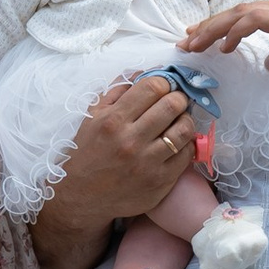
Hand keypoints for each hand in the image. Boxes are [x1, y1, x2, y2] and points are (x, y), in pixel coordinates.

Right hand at [29, 78, 205, 268]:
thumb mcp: (92, 116)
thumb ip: (116, 91)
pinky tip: (175, 143)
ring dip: (185, 120)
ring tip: (177, 122)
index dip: (163, 83)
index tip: (162, 89)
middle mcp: (131, 141)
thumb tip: (143, 72)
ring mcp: (147, 163)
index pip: (153, 87)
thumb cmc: (87, 152)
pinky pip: (186, 154)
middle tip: (174, 103)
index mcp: (113, 120)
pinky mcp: (160, 182)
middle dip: (178, 98)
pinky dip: (185, 144)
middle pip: (173, 104)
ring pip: (185, 128)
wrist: (81, 196)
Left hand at [184, 0, 268, 89]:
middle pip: (238, 10)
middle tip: (186, 40)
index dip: (221, 25)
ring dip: (213, 28)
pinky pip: (253, 20)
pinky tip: (224, 47)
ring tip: (194, 44)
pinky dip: (234, 31)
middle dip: (208, 25)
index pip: (248, 14)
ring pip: (240, 12)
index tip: (200, 38)